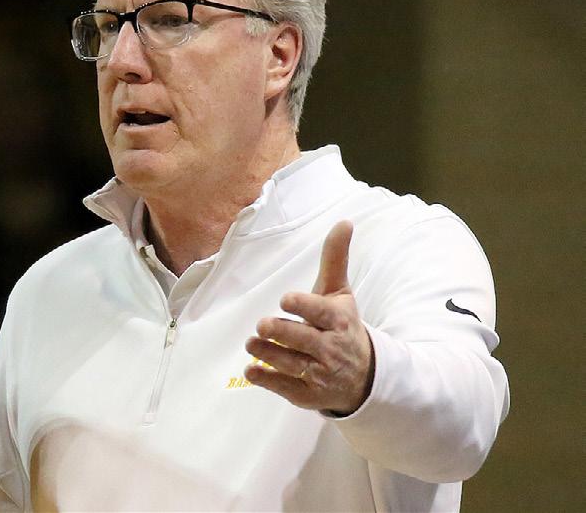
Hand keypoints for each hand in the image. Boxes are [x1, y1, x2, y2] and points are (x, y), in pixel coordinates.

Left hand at [244, 221, 374, 414]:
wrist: (364, 375)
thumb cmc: (343, 326)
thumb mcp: (340, 293)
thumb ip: (335, 259)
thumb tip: (344, 221)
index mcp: (340, 321)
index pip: (321, 313)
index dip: (303, 307)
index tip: (285, 300)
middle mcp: (332, 349)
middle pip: (303, 340)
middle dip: (281, 332)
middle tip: (262, 325)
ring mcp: (321, 374)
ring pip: (291, 363)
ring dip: (267, 354)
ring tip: (251, 343)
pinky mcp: (309, 394)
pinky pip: (286, 388)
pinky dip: (267, 380)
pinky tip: (251, 371)